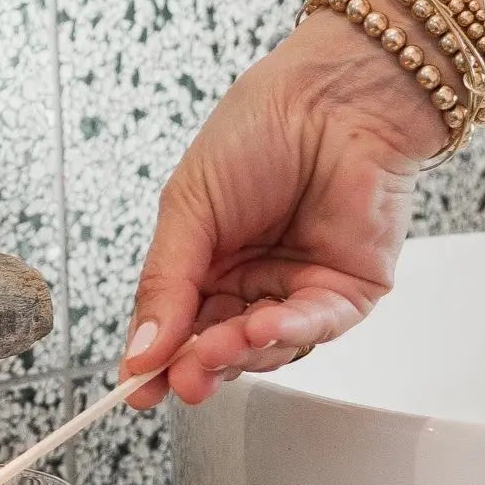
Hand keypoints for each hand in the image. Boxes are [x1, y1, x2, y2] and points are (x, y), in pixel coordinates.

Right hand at [121, 9, 446, 404]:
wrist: (336, 95)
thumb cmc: (264, 126)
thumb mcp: (189, 205)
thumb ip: (165, 282)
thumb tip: (138, 352)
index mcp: (212, 258)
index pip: (179, 325)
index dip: (158, 361)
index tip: (136, 390)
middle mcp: (257, 279)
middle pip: (221, 345)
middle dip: (198, 365)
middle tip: (178, 379)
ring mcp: (303, 287)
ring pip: (268, 347)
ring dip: (240, 352)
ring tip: (214, 347)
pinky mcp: (349, 290)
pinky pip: (316, 327)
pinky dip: (288, 333)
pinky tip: (262, 327)